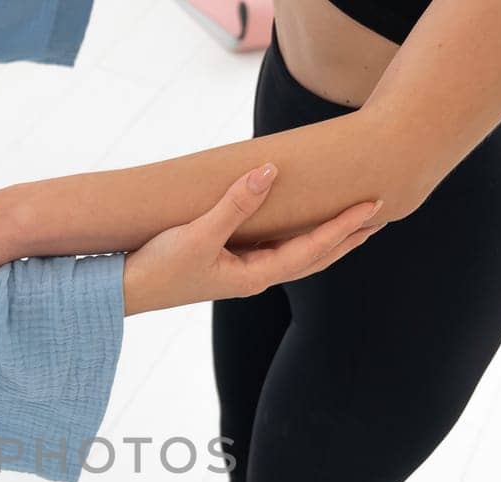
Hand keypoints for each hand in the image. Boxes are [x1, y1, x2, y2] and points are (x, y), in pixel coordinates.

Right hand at [122, 164, 380, 314]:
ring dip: (325, 239)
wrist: (121, 292)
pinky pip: (272, 249)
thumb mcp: (197, 234)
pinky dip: (294, 236)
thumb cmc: (157, 268)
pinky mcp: (222, 264)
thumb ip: (235, 204)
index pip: (312, 249)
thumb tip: (269, 171)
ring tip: (350, 223)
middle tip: (379, 215)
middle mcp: (252, 277)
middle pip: (313, 258)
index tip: (373, 207)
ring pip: (295, 255)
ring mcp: (238, 272)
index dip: (344, 227)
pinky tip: (297, 226)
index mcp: (254, 276)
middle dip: (347, 237)